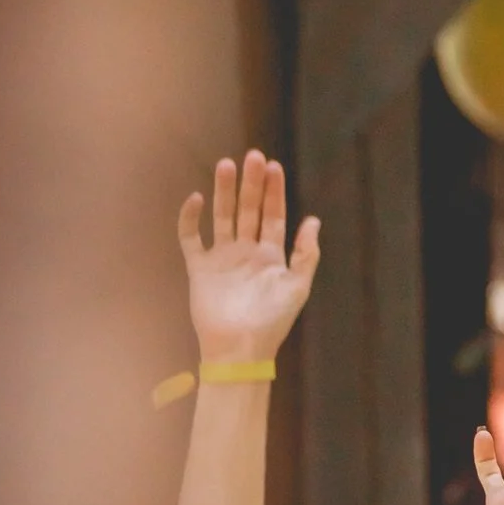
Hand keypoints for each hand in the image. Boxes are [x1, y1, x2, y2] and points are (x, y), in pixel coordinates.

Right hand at [177, 149, 319, 362]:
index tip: (274, 167)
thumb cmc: (272, 322)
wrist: (240, 348)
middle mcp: (246, 252)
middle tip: (253, 156)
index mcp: (271, 256)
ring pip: (222, 216)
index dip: (274, 192)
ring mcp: (222, 258)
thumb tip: (313, 220)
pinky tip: (197, 199)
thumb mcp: (297, 287)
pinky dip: (190, 218)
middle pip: (248, 210)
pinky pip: (191, 237)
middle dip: (252, 184)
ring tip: (227, 165)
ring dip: (225, 191)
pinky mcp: (199, 267)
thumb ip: (306, 254)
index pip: (273, 216)